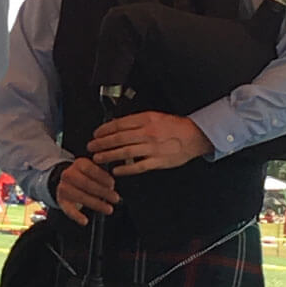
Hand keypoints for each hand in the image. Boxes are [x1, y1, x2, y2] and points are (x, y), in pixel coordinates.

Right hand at [55, 156, 119, 226]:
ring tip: (108, 209)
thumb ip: (102, 174)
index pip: (90, 169)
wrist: (68, 182)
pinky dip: (77, 216)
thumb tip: (112, 185)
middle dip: (102, 191)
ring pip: (80, 196)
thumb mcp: (93, 170)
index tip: (112, 184)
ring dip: (96, 204)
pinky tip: (84, 221)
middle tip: (115, 198)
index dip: (102, 177)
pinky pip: (68, 209)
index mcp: (78, 164)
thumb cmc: (87, 177)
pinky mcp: (61, 200)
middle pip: (86, 183)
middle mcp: (68, 174)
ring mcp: (63, 187)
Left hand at [87, 111, 211, 175]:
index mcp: (146, 119)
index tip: (96, 134)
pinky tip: (116, 170)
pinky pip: (138, 166)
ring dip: (109, 155)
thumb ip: (136, 121)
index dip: (104, 129)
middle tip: (91, 146)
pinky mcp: (158, 161)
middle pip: (119, 138)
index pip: (119, 124)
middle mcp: (148, 133)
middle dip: (102, 143)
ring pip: (125, 152)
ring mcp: (152, 148)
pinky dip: (125, 169)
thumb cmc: (174, 126)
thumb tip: (117, 126)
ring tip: (98, 158)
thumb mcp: (154, 116)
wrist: (194, 136)